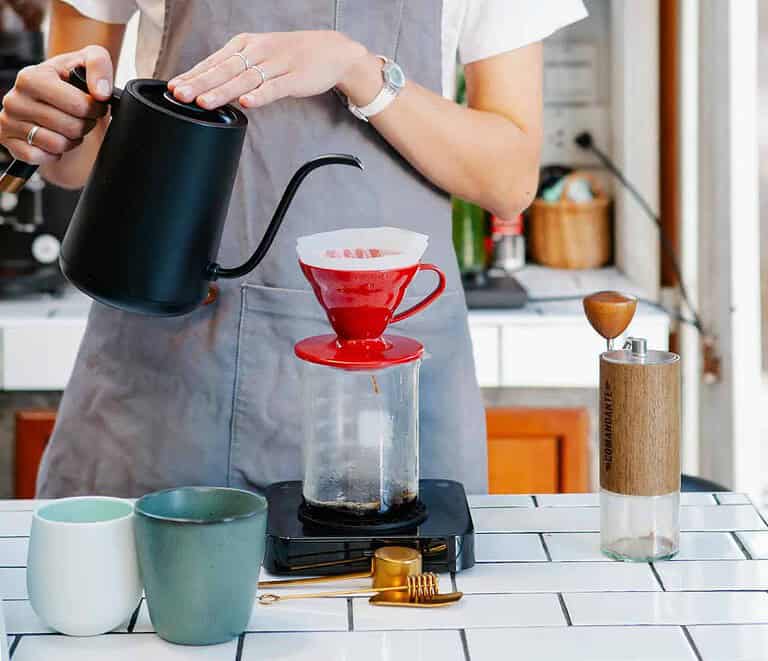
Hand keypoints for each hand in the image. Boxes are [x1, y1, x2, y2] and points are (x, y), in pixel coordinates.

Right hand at [0, 45, 112, 164]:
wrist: (52, 99)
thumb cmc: (70, 81)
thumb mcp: (88, 61)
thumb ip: (98, 65)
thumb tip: (101, 92)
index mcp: (31, 77)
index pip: (78, 105)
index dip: (95, 109)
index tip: (94, 105)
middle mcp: (14, 98)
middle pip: (71, 127)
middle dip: (85, 125)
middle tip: (81, 117)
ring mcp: (8, 121)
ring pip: (58, 145)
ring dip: (71, 140)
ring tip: (68, 127)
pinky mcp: (8, 141)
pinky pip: (40, 158)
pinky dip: (53, 153)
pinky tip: (53, 138)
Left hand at [167, 31, 373, 109]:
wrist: (330, 51)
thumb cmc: (290, 56)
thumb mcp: (260, 56)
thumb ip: (237, 71)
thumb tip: (208, 86)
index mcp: (245, 45)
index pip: (213, 61)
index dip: (192, 75)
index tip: (173, 87)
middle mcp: (257, 52)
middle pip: (224, 70)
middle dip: (200, 83)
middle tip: (179, 94)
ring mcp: (276, 64)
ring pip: (244, 80)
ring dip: (222, 92)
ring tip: (203, 102)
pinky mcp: (294, 78)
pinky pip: (274, 88)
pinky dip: (260, 95)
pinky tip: (246, 103)